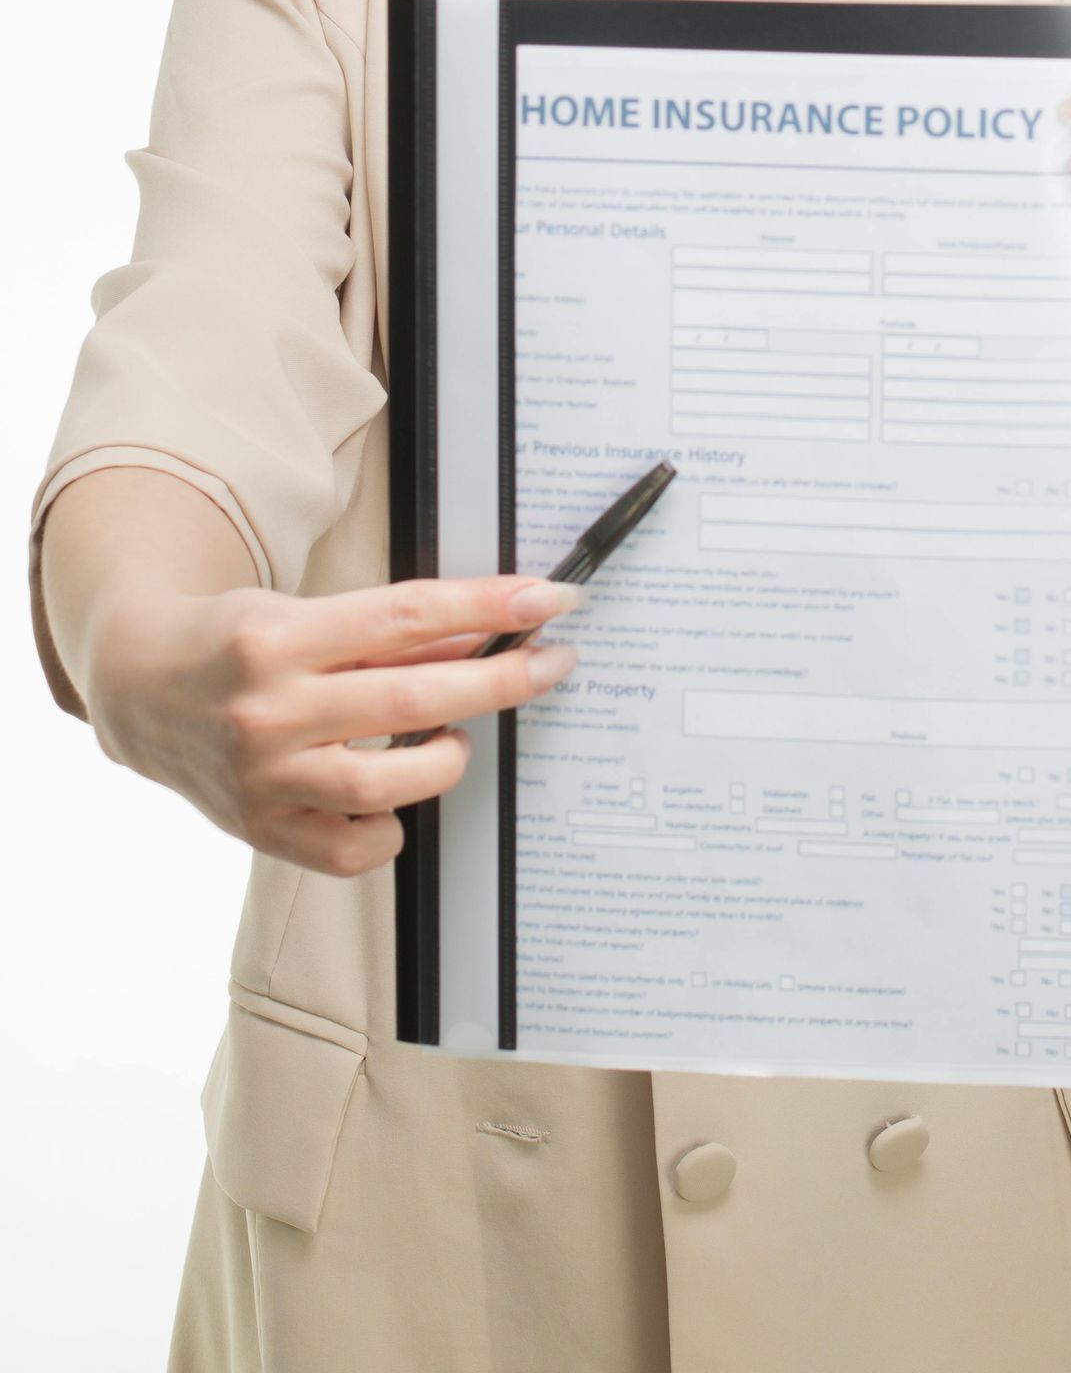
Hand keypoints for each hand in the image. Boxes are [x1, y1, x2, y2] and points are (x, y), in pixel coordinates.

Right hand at [87, 572, 585, 876]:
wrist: (141, 689)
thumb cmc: (237, 642)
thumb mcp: (307, 612)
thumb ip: (390, 634)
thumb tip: (485, 634)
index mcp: (279, 637)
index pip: (409, 615)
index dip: (490, 605)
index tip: (550, 599)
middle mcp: (267, 709)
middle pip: (414, 700)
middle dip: (501, 680)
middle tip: (552, 663)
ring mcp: (262, 777)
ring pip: (387, 785)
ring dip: (446, 761)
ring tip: (455, 741)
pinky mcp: (260, 829)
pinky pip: (351, 849)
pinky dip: (390, 827)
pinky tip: (395, 799)